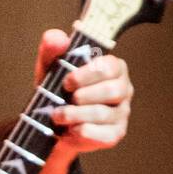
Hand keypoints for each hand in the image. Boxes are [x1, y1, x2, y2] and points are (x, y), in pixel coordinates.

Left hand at [34, 28, 132, 153]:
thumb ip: (52, 49)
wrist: (50, 124)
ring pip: (103, 114)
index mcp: (114, 69)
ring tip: (58, 116)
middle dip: (83, 96)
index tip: (67, 81)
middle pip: (112, 90)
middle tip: (65, 99)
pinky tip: (70, 130)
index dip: (88, 74)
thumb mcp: (50, 67)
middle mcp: (123, 90)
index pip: (110, 67)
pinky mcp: (115, 134)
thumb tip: (59, 38)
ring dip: (75, 115)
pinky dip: (82, 132)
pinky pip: (103, 135)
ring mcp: (122, 114)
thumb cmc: (56, 90)